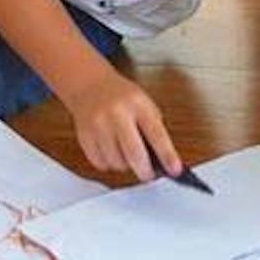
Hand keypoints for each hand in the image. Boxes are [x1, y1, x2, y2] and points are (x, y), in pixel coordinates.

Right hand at [64, 69, 180, 182]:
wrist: (89, 84)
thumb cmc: (120, 96)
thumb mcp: (144, 103)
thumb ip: (153, 128)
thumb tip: (163, 159)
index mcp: (137, 104)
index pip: (156, 134)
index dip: (167, 155)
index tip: (174, 170)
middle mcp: (117, 114)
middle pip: (134, 153)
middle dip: (144, 171)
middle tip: (148, 174)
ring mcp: (99, 125)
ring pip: (116, 162)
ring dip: (125, 165)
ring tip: (126, 154)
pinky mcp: (84, 136)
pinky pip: (100, 163)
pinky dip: (109, 164)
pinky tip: (111, 152)